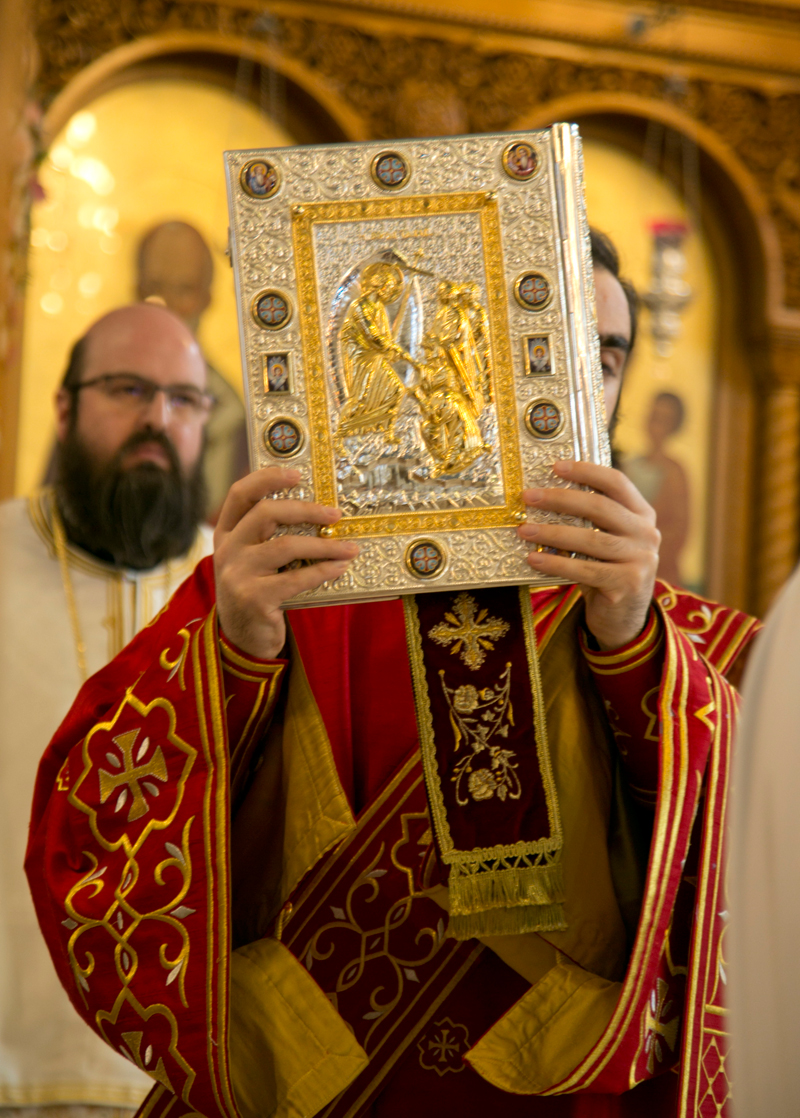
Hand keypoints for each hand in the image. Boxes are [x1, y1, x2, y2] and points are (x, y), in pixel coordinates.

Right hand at [213, 468, 358, 659]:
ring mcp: (237, 574)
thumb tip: (318, 510)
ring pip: (285, 546)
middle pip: (265, 513)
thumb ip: (268, 536)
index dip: (268, 478)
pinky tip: (340, 568)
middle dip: (306, 510)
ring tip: (349, 547)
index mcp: (226, 533)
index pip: (240, 494)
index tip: (297, 474)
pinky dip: (322, 571)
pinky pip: (296, 578)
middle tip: (335, 514)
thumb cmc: (257, 590)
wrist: (242, 639)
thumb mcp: (252, 559)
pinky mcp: (253, 598)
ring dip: (323, 545)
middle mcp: (227, 550)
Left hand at [517, 460, 659, 650]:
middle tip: (529, 497)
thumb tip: (541, 497)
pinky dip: (556, 563)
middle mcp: (647, 533)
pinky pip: (585, 569)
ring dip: (553, 533)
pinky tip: (533, 558)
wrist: (622, 617)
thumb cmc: (605, 570)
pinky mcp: (627, 584)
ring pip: (591, 540)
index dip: (586, 471)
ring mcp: (641, 559)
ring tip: (525, 530)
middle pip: (600, 507)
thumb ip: (588, 520)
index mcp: (642, 514)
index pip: (616, 482)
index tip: (556, 466)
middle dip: (561, 499)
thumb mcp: (604, 540)